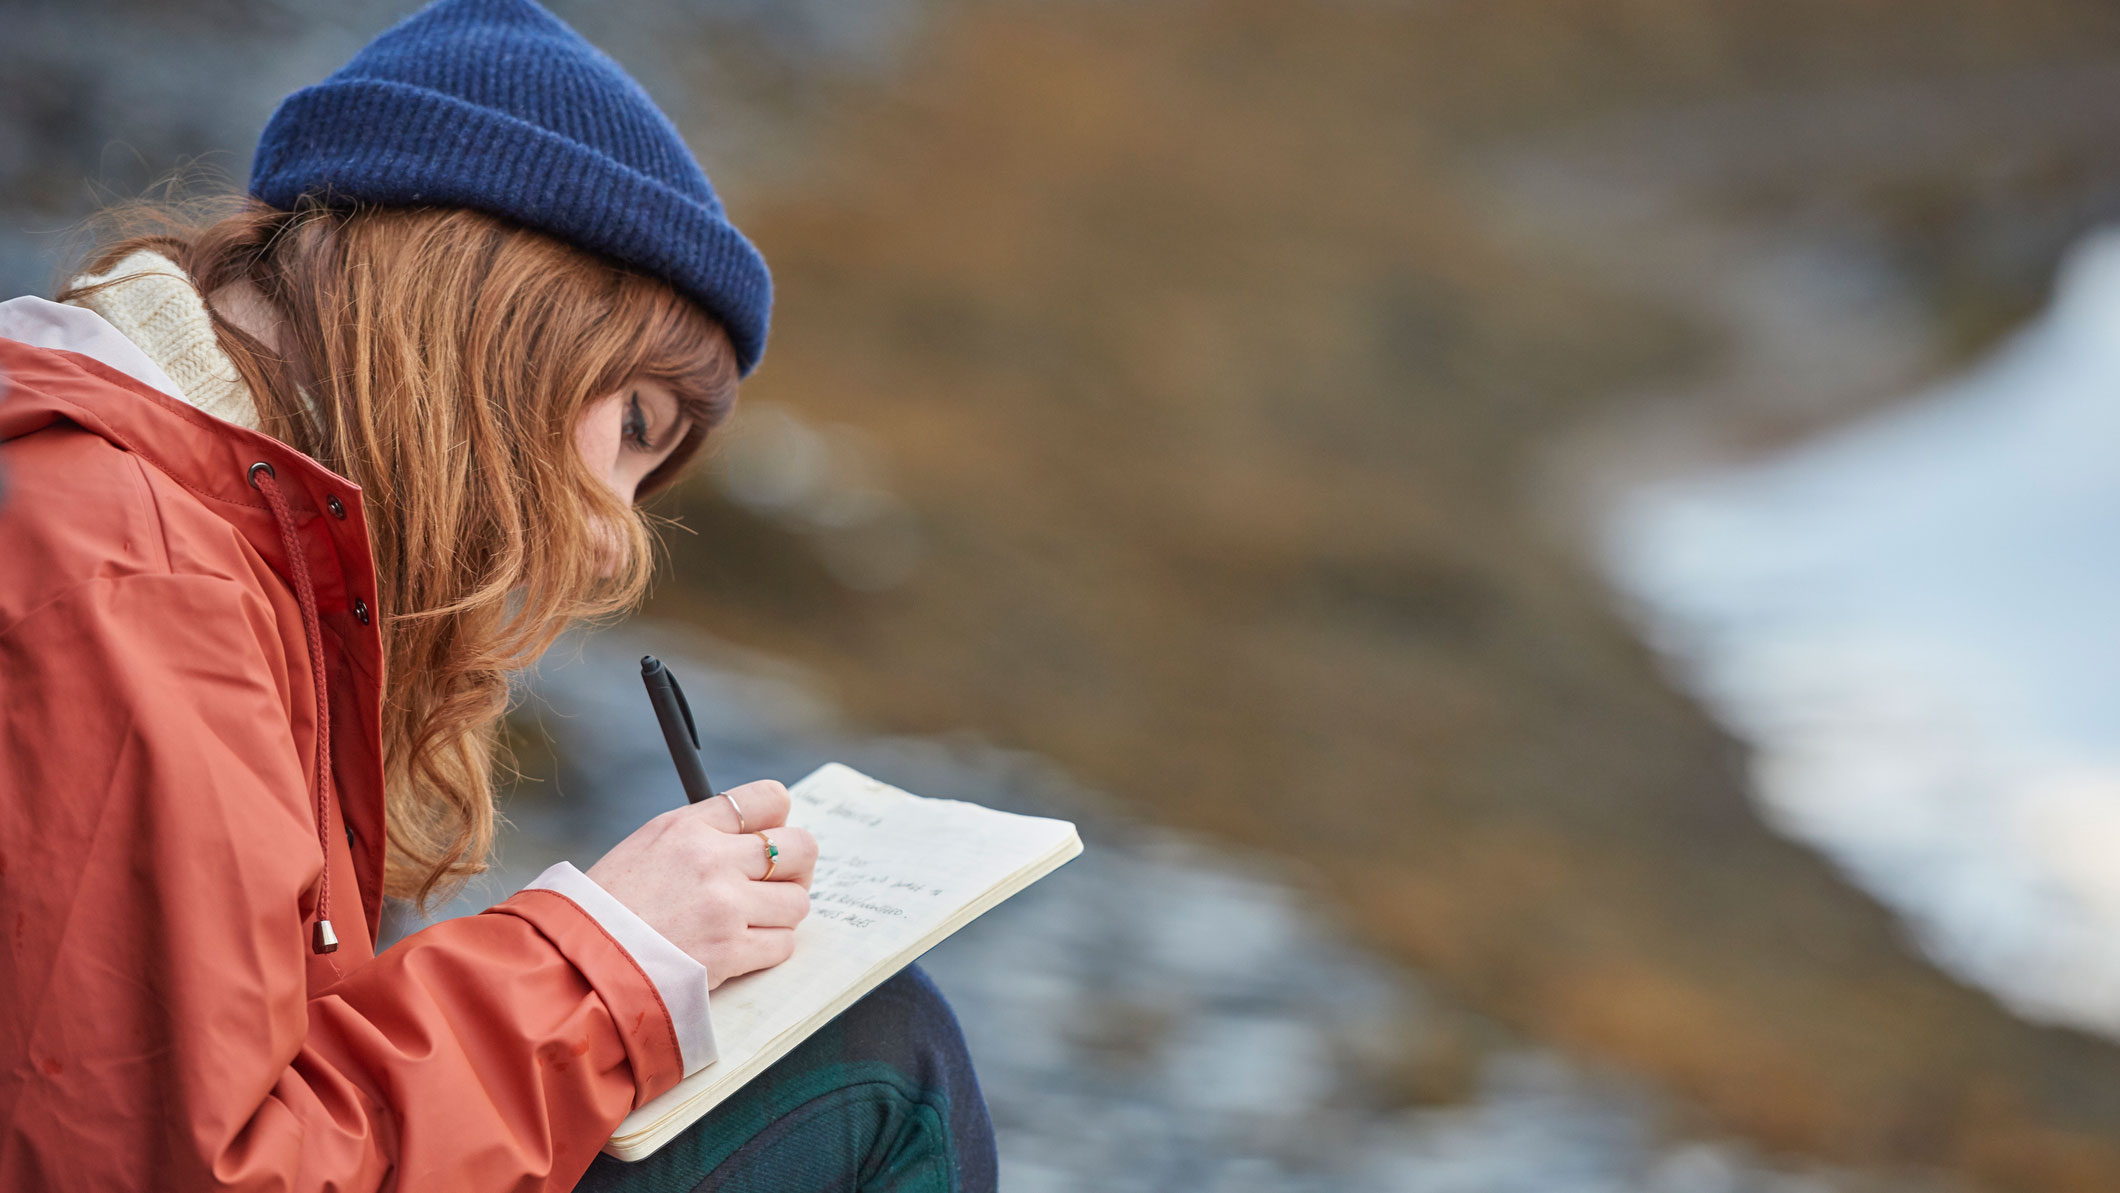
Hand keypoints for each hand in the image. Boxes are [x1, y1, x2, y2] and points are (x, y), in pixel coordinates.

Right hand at [584, 779, 817, 988]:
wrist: (580, 961)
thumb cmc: (609, 905)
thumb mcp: (648, 844)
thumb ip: (703, 832)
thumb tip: (755, 832)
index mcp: (690, 826)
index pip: (769, 798)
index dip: (777, 818)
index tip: (769, 836)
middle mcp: (713, 860)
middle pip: (801, 847)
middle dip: (797, 867)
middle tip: (777, 882)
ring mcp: (725, 907)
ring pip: (797, 901)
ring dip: (781, 913)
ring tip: (753, 920)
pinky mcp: (730, 952)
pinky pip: (783, 944)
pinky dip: (769, 948)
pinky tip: (742, 947)